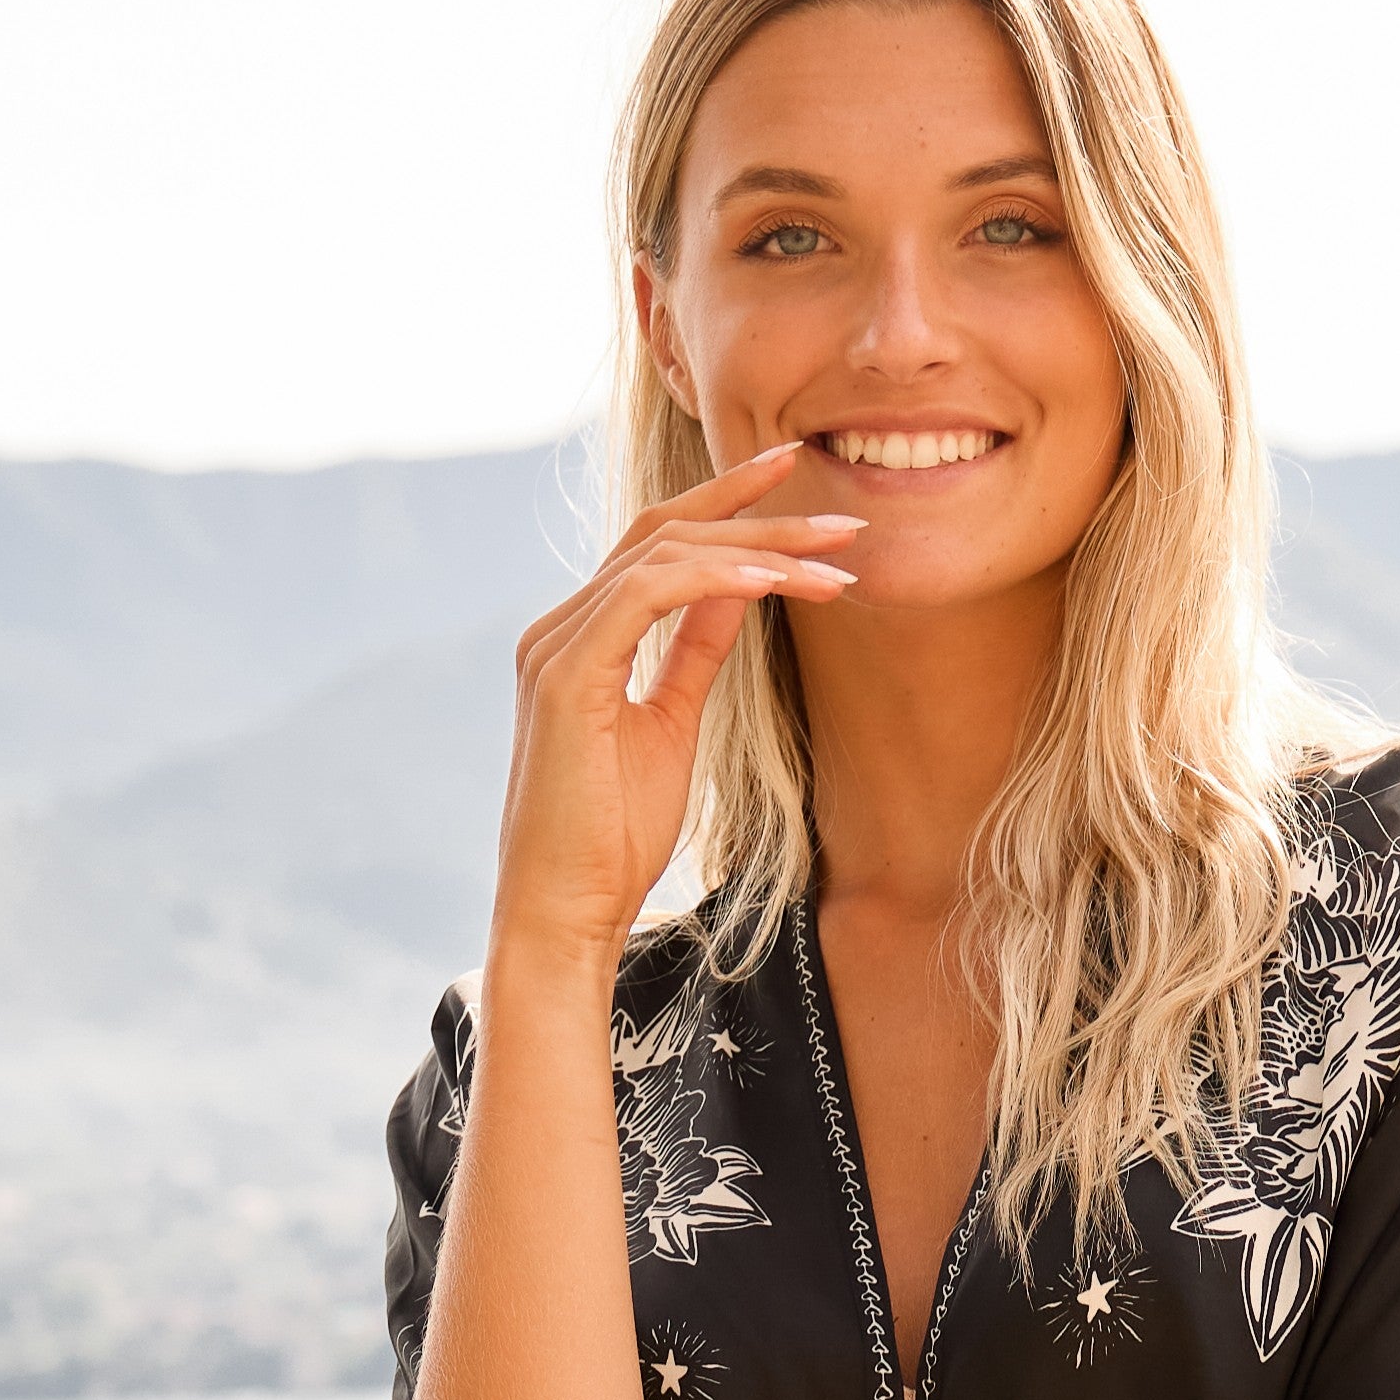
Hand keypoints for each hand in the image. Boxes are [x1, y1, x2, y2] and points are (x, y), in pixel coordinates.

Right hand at [492, 447, 863, 967]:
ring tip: (831, 561)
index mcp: (582, 637)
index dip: (728, 506)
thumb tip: (735, 591)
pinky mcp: (564, 675)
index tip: (798, 487)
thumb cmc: (612, 841)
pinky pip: (645, 596)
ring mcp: (555, 646)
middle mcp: (560, 627)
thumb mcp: (671, 728)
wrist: (564, 912)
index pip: (657, 544)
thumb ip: (694, 654)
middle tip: (843, 518)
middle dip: (756, 513)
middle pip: (664, 533)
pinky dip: (713, 580)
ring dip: (757, 550)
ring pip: (663, 556)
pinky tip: (772, 583)